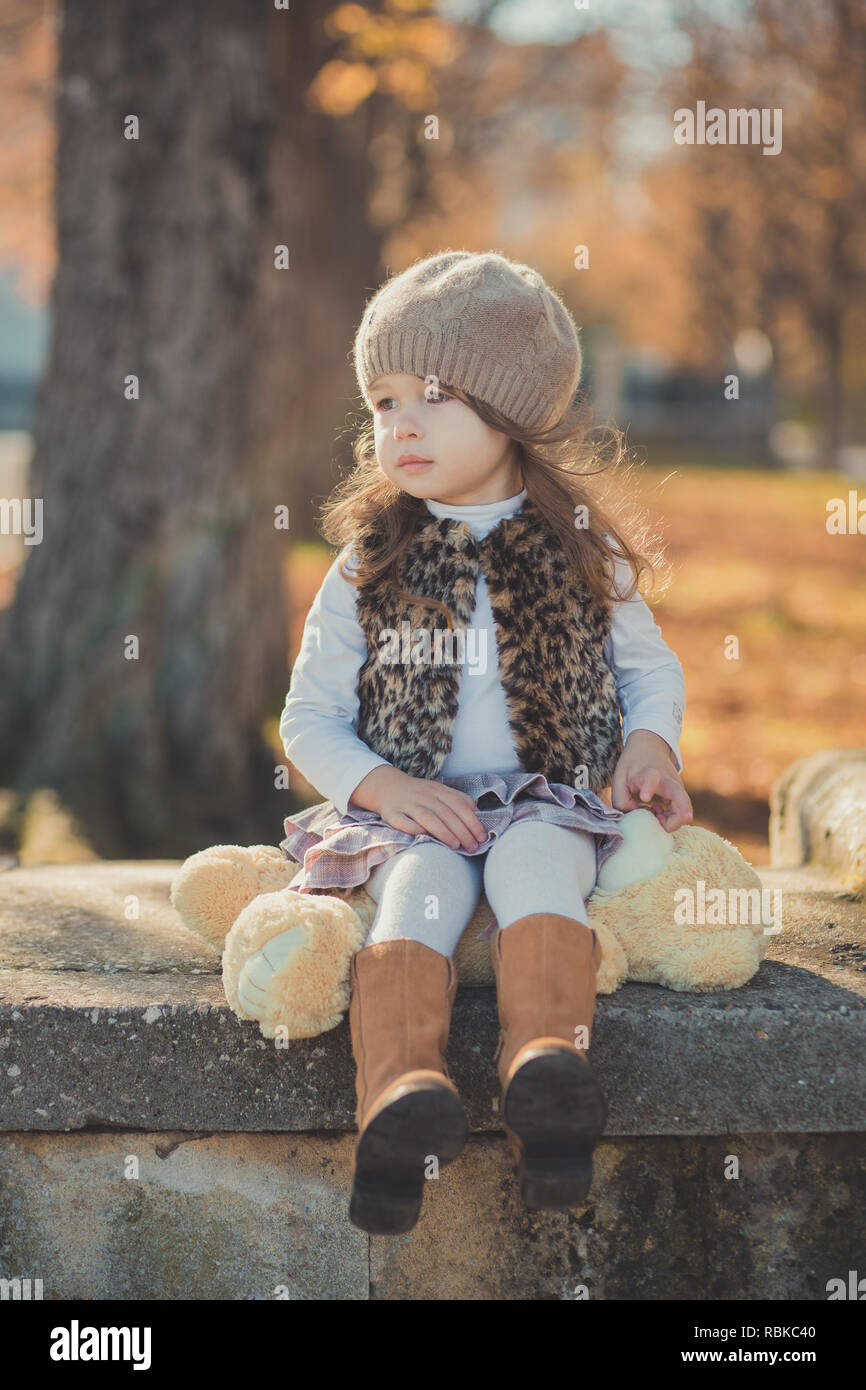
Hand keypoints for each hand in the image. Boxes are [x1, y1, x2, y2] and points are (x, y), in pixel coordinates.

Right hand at [350, 766, 486, 850]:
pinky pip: (403, 823)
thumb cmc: (420, 794)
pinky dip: (414, 830)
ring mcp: (407, 805)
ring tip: (456, 846)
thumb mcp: (439, 790)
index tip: (483, 837)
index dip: (472, 821)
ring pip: (427, 818)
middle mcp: (424, 796)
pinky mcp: (392, 814)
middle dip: (462, 832)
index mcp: (438, 790)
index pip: (459, 805)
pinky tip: (425, 838)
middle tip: (473, 848)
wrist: (387, 787)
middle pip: (446, 814)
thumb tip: (478, 812)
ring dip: (443, 832)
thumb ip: (458, 799)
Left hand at [611, 731, 692, 832]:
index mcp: (648, 773)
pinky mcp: (680, 796)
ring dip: (670, 822)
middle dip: (684, 808)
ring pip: (683, 810)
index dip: (649, 788)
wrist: (650, 747)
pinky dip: (669, 820)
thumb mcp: (619, 780)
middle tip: (686, 818)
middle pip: (679, 795)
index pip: (651, 779)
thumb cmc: (633, 765)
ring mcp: (677, 789)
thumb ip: (622, 802)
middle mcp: (668, 781)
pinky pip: (679, 814)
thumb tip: (636, 818)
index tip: (645, 797)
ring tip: (653, 812)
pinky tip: (656, 812)